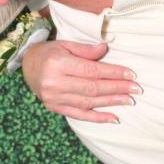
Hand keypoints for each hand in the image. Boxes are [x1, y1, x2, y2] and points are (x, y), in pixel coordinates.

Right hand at [21, 40, 140, 123]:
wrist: (28, 67)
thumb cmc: (50, 53)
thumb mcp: (65, 44)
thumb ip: (86, 50)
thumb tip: (106, 48)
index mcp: (58, 64)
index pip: (91, 70)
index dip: (113, 73)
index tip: (131, 74)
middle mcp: (55, 83)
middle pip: (92, 87)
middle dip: (117, 88)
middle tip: (136, 89)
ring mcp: (54, 98)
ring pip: (88, 102)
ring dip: (111, 102)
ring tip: (129, 100)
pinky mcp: (55, 108)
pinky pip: (80, 115)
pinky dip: (98, 118)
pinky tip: (114, 118)